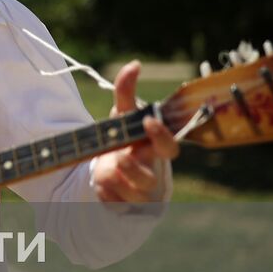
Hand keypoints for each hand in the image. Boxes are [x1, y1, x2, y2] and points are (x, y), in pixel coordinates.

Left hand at [91, 60, 178, 203]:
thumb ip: (126, 91)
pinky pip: (112, 201)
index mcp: (155, 151)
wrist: (111, 168)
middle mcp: (152, 174)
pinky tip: (102, 182)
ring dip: (110, 175)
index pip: (169, 148)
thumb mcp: (121, 115)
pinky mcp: (125, 207)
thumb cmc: (124, 139)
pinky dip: (103, 189)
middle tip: (119, 156)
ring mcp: (140, 193)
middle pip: (149, 178)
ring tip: (106, 166)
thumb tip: (134, 64)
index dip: (162, 136)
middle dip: (131, 167)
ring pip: (127, 190)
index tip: (148, 121)